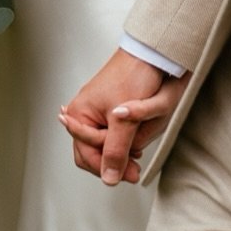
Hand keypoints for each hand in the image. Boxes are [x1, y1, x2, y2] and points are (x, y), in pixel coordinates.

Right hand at [60, 49, 188, 184]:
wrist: (151, 54)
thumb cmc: (134, 76)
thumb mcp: (124, 119)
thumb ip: (116, 150)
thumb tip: (110, 177)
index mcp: (79, 114)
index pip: (87, 156)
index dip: (109, 167)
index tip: (131, 172)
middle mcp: (84, 113)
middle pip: (92, 152)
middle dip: (113, 159)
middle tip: (134, 167)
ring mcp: (97, 110)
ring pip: (104, 144)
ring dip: (121, 149)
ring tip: (137, 147)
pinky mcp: (110, 108)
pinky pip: (113, 133)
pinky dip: (124, 139)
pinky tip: (136, 137)